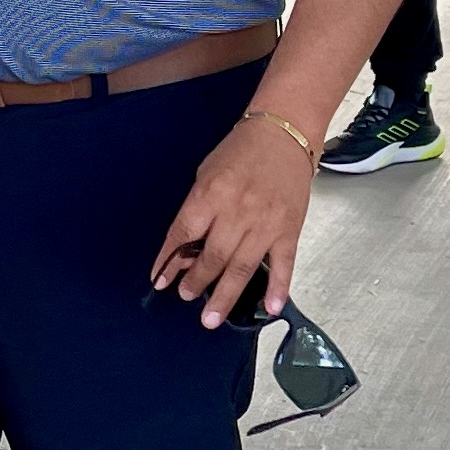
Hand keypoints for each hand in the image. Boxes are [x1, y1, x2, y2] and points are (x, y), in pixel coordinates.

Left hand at [150, 113, 318, 327]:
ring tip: (210, 317)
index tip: (159, 279)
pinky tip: (269, 307)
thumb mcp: (207, 173)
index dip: (168, 260)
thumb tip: (186, 251)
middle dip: (195, 281)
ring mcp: (266, 223)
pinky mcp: (289, 229)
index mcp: (212, 193)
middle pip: (212, 256)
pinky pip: (283, 264)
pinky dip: (277, 288)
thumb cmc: (241, 151)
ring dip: (224, 295)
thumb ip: (197, 211)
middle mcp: (237, 211)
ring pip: (242, 268)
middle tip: (185, 295)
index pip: (183, 234)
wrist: (285, 133)